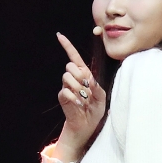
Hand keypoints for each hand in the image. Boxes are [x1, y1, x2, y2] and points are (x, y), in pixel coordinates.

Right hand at [55, 33, 105, 158]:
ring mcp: (66, 88)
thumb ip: (97, 87)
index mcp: (84, 77)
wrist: (86, 127)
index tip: (59, 36)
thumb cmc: (95, 111)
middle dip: (81, 77)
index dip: (68, 47)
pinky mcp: (62, 97)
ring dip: (79, 89)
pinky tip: (79, 105)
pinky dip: (75, 99)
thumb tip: (88, 79)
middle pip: (71, 66)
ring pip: (68, 78)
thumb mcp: (102, 98)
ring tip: (84, 100)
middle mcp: (74, 80)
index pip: (75, 59)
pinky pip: (66, 92)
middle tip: (88, 91)